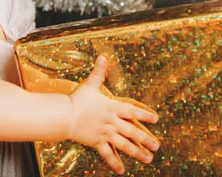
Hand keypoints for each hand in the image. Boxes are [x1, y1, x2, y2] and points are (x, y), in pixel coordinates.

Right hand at [67, 56, 159, 174]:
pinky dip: (114, 163)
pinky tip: (121, 171)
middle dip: (146, 139)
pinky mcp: (96, 142)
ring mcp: (105, 133)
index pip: (132, 111)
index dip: (145, 115)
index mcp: (112, 107)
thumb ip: (98, 72)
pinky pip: (107, 154)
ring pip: (124, 145)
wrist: (64, 116)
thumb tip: (102, 56)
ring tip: (148, 159)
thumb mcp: (90, 85)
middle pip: (132, 131)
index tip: (156, 120)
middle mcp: (111, 122)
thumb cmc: (77, 100)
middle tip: (157, 146)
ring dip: (137, 152)